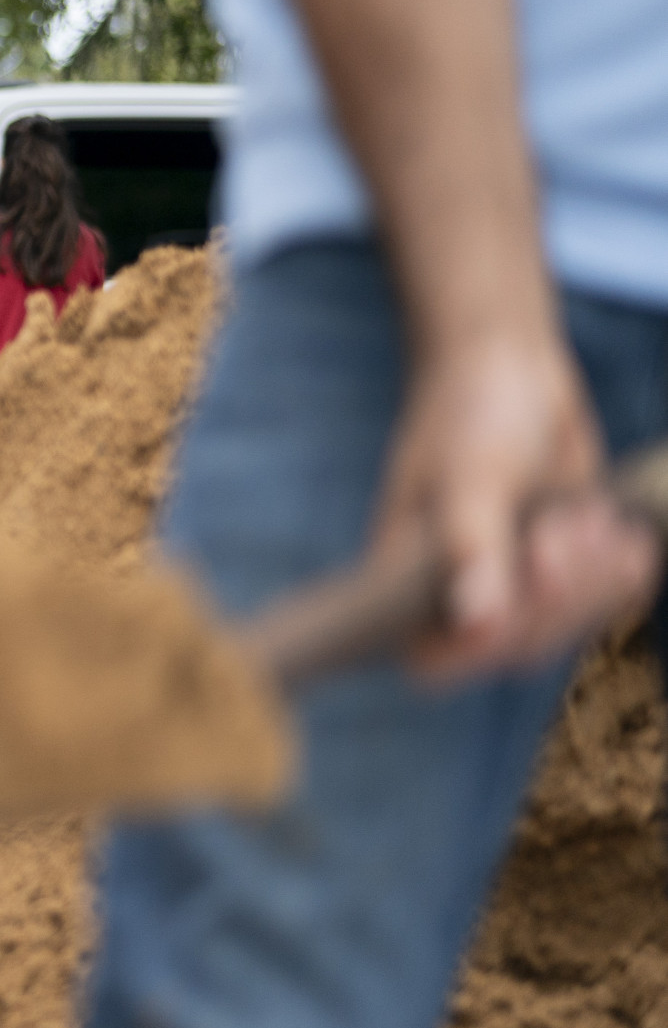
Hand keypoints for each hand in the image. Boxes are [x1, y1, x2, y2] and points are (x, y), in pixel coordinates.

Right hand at [377, 328, 656, 680]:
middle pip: (513, 648)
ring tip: (589, 517)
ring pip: (563, 630)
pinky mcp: (557, 574)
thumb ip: (470, 546)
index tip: (528, 588)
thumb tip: (474, 624)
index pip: (431, 658)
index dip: (480, 650)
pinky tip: (623, 531)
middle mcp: (452, 593)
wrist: (510, 369)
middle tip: (563, 530)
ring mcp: (508, 586)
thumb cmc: (468, 410)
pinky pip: (601, 606)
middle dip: (555, 595)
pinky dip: (623, 573)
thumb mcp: (470, 473)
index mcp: (403, 577)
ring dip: (593, 580)